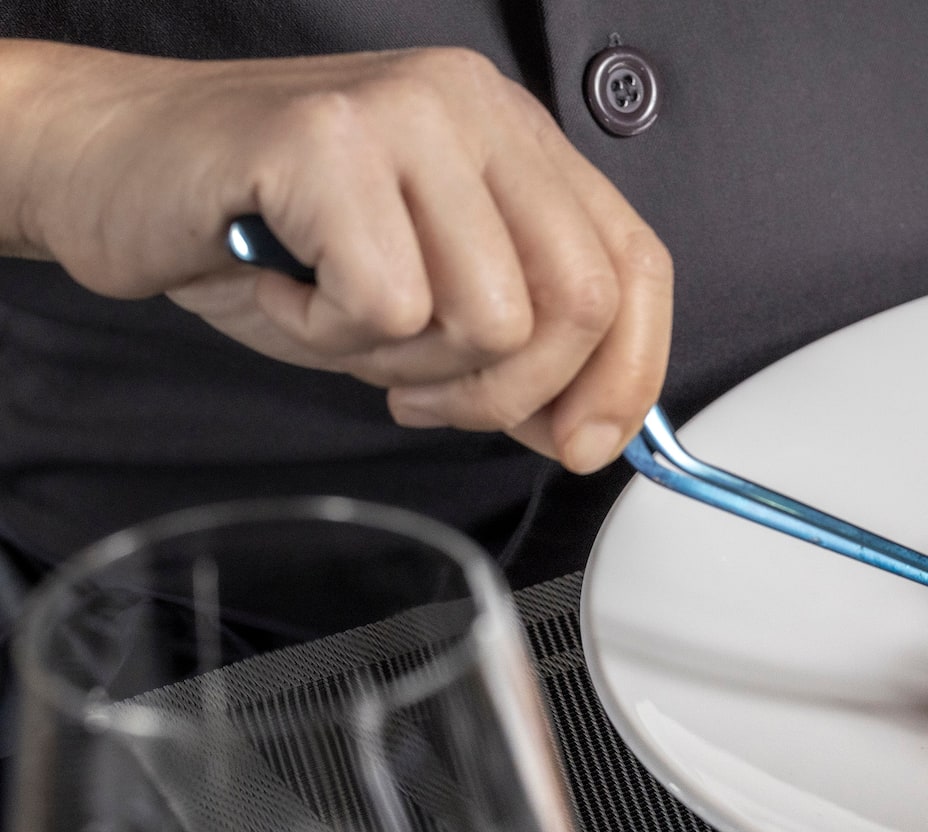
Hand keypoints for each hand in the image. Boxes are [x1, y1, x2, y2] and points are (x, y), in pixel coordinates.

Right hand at [0, 41, 671, 470]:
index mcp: (516, 139)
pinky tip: (281, 287)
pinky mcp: (328, 140)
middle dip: (507, 393)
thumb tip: (591, 429)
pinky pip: (386, 306)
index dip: (627, 374)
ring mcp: (408, 114)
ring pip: (491, 317)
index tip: (583, 444)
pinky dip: (326, 337)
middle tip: (418, 392)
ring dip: (405, 362)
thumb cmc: (263, 231)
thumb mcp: (418, 299)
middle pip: (580, 300)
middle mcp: (477, 108)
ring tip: (334, 316)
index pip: (635, 264)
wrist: (109, 166)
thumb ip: (514, 350)